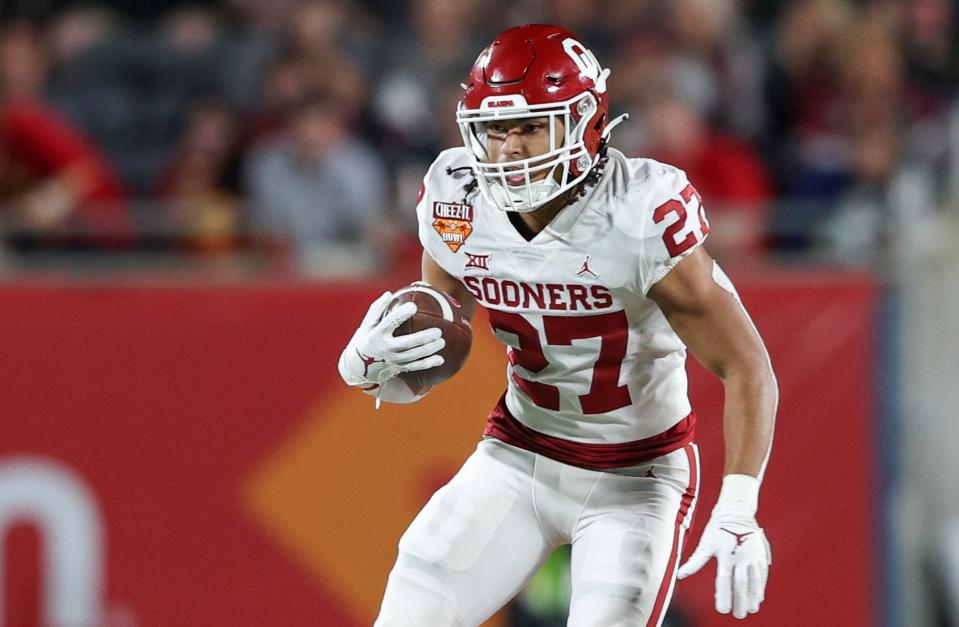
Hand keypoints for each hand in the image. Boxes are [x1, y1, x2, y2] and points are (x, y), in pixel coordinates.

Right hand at [338, 291, 444, 386]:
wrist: (358, 366)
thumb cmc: (366, 338)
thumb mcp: (367, 324)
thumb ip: (378, 308)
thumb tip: (389, 293)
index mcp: (377, 334)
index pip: (390, 323)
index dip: (401, 315)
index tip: (413, 306)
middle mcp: (385, 348)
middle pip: (406, 343)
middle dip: (423, 338)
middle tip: (438, 331)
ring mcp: (392, 360)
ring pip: (413, 356)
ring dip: (428, 350)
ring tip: (442, 341)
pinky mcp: (398, 368)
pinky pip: (415, 367)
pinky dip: (428, 364)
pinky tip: (440, 360)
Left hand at [677, 500, 770, 618]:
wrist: (736, 511)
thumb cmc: (717, 527)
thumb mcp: (705, 543)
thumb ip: (694, 562)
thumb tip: (680, 575)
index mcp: (725, 553)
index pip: (724, 580)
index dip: (724, 596)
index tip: (723, 610)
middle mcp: (740, 555)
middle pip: (741, 583)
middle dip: (740, 601)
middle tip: (739, 615)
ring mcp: (752, 555)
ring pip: (754, 580)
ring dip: (753, 596)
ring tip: (751, 609)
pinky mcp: (760, 553)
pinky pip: (762, 573)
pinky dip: (760, 586)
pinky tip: (759, 597)